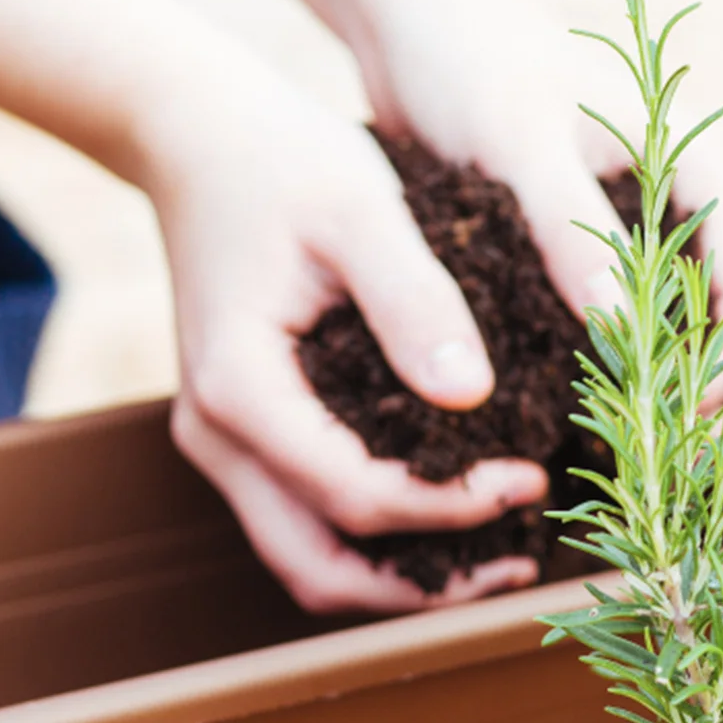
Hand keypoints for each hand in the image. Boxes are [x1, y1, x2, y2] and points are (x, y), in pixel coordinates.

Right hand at [142, 55, 549, 613]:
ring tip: (495, 554)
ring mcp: (222, 445)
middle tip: (517, 562)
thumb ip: (414, 300)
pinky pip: (307, 520)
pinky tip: (450, 511)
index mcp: (241, 391)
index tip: (530, 480)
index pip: (355, 498)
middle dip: (422, 587)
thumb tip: (473, 396)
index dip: (450, 508)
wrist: (192, 134)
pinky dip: (377, 538)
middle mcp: (217, 438)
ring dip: (399, 577)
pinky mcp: (243, 438)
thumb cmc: (280, 156)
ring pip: (308, 561)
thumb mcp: (362, 207)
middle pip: (319, 569)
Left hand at [239, 0, 722, 439]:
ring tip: (641, 473)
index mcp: (701, 173)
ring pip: (708, 345)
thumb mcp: (519, 148)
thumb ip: (572, 237)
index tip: (681, 437)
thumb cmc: (472, 65)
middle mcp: (692, 213)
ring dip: (688, 410)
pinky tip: (599, 436)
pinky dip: (640, 391)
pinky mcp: (605, 265)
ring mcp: (654, 241)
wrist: (413, 27)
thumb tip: (626, 341)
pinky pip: (649, 340)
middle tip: (667, 479)